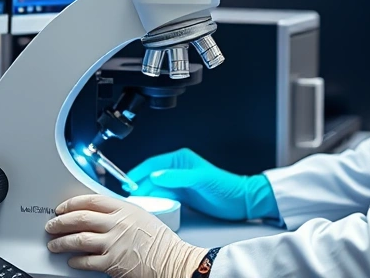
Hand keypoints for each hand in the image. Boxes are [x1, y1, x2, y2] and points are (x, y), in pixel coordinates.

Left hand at [45, 194, 206, 277]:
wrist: (172, 261)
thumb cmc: (160, 242)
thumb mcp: (141, 216)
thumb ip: (121, 214)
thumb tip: (100, 215)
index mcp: (124, 209)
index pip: (91, 201)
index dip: (72, 203)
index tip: (62, 208)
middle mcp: (117, 224)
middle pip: (80, 218)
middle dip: (61, 222)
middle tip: (52, 225)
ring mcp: (113, 243)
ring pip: (79, 239)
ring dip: (62, 242)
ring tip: (54, 244)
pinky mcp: (112, 263)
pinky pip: (86, 261)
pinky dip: (76, 261)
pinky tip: (71, 261)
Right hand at [126, 148, 278, 220]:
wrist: (241, 201)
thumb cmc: (225, 186)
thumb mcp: (200, 180)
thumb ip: (177, 177)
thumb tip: (155, 176)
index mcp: (180, 159)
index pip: (152, 165)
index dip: (138, 174)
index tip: (127, 183)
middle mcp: (177, 169)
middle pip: (151, 177)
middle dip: (139, 187)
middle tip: (129, 199)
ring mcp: (179, 183)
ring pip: (155, 188)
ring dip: (146, 196)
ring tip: (136, 206)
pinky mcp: (182, 195)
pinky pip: (163, 197)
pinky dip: (155, 202)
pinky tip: (151, 209)